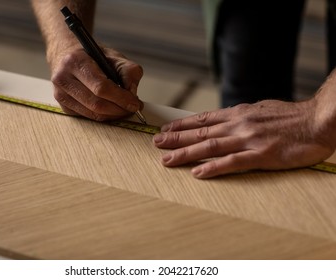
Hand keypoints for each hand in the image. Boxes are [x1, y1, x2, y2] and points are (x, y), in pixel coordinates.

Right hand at [49, 45, 143, 120]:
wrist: (68, 56)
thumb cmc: (92, 56)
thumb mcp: (114, 56)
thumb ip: (128, 71)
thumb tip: (132, 92)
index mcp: (75, 61)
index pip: (101, 87)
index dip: (121, 98)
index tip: (135, 103)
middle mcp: (63, 78)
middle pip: (96, 104)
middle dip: (119, 109)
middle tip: (133, 108)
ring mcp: (60, 94)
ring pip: (92, 114)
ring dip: (113, 115)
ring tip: (124, 109)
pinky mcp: (63, 106)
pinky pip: (87, 117)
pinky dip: (103, 116)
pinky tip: (111, 109)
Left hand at [153, 99, 334, 178]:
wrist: (318, 121)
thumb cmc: (291, 117)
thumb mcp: (260, 110)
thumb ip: (240, 117)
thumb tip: (223, 121)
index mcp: (239, 114)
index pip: (203, 119)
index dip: (181, 124)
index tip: (165, 128)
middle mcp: (239, 125)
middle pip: (200, 133)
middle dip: (176, 138)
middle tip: (156, 143)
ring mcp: (249, 140)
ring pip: (210, 147)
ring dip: (186, 153)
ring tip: (167, 159)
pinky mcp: (261, 155)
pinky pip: (232, 163)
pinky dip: (213, 168)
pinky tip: (198, 173)